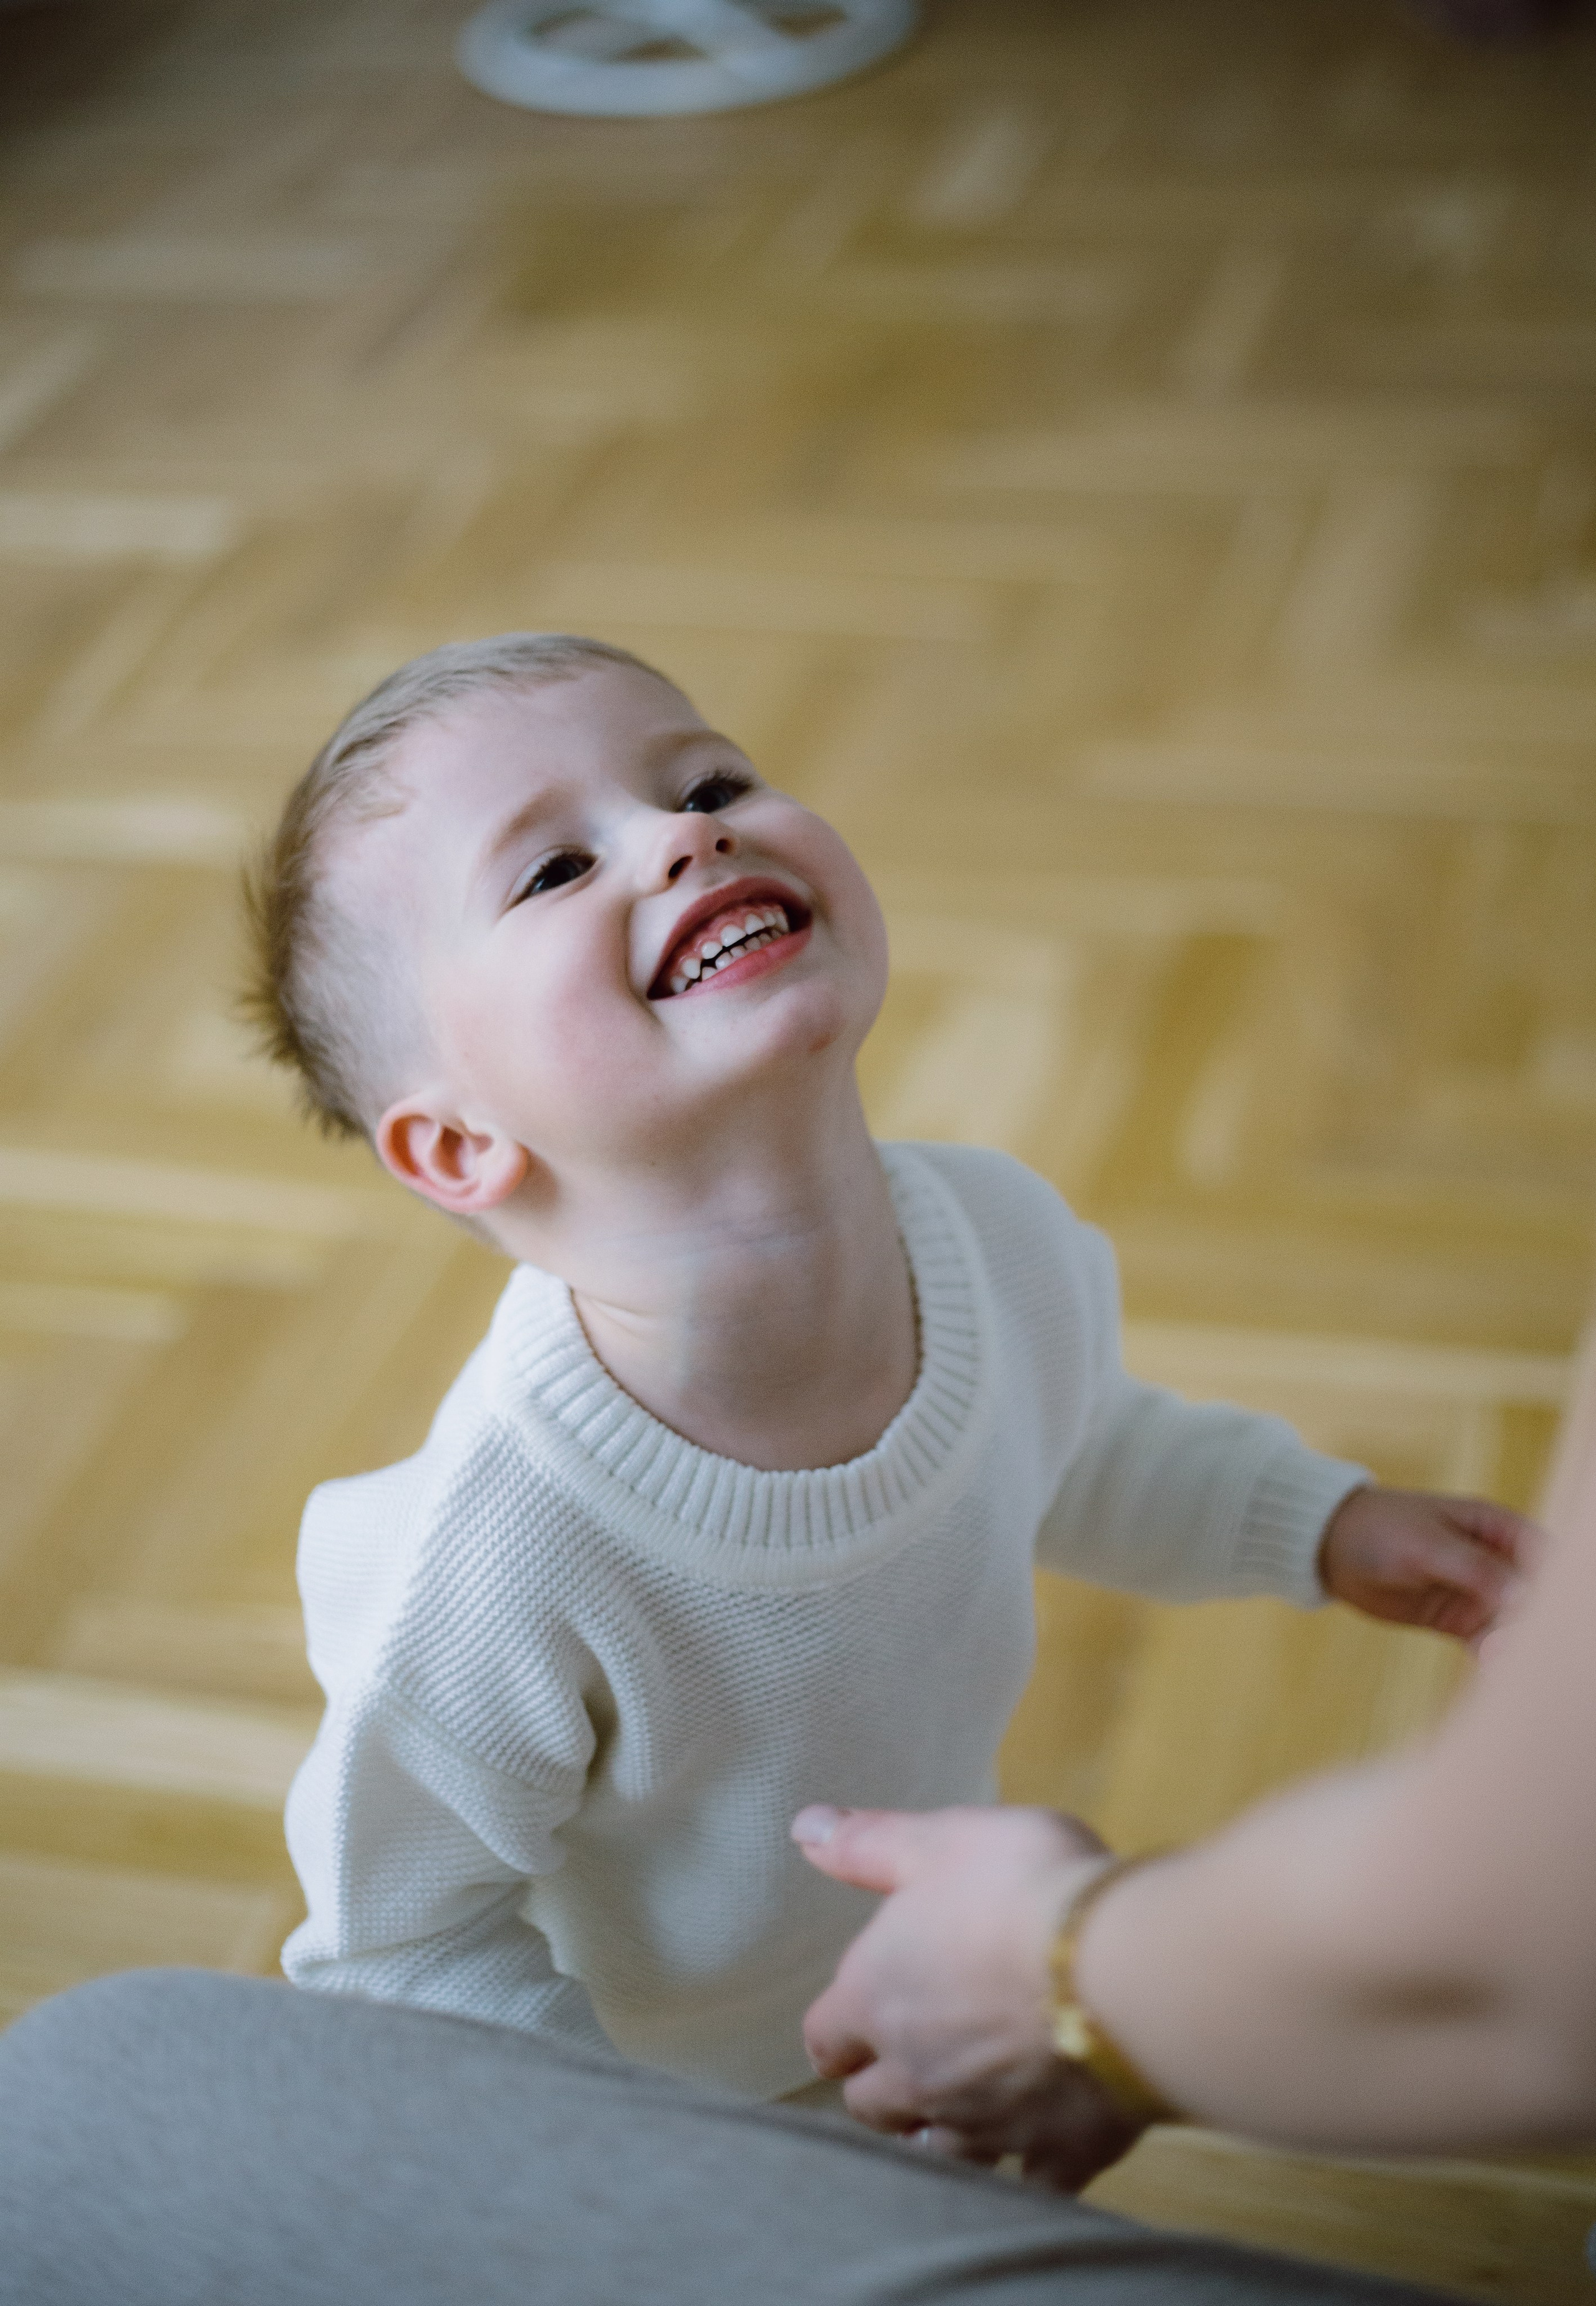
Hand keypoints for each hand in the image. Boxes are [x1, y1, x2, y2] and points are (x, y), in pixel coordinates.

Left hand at [793, 1803, 1148, 2189]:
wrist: (1123, 1968)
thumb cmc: (1022, 1889)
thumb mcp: (941, 1841)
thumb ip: (869, 1843)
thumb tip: (804, 1828)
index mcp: (877, 1999)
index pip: (824, 2037)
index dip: (839, 2029)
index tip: (858, 2020)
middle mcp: (917, 2076)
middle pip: (871, 2107)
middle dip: (884, 2086)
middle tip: (915, 2058)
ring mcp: (987, 2125)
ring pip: (940, 2155)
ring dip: (946, 2132)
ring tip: (967, 2109)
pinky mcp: (1058, 2155)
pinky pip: (1034, 2187)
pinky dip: (1035, 2171)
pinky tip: (1047, 2151)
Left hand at [1318, 1485, 1542, 1650]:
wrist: (1329, 1548)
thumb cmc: (1378, 1529)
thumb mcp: (1424, 1545)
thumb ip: (1473, 1568)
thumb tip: (1524, 1592)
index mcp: (1498, 1528)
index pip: (1545, 1557)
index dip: (1554, 1585)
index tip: (1545, 1610)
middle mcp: (1497, 1562)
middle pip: (1535, 1596)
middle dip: (1537, 1621)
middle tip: (1522, 1641)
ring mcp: (1479, 1593)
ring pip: (1514, 1624)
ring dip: (1516, 1644)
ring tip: (1503, 1657)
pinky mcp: (1459, 1620)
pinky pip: (1488, 1642)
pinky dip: (1493, 1656)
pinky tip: (1490, 1666)